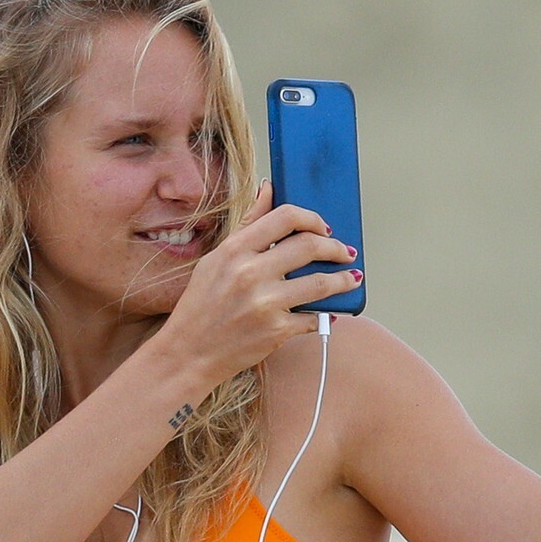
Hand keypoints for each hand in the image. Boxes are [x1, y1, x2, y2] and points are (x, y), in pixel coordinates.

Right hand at [154, 180, 359, 385]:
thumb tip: (268, 188)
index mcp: (235, 250)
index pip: (285, 217)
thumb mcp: (217, 258)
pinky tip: (329, 312)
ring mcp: (265, 303)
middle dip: (335, 248)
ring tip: (351, 278)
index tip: (323, 228)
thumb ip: (248, 224)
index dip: (312, 218)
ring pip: (321, 283)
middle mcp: (250, 273)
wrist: (189, 353)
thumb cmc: (201, 305)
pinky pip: (313, 318)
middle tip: (344, 252)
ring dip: (343, 280)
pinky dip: (325, 316)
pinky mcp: (275, 331)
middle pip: (310, 246)